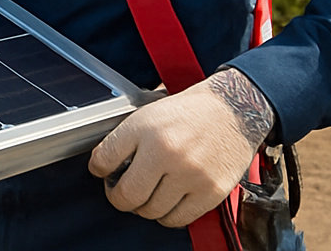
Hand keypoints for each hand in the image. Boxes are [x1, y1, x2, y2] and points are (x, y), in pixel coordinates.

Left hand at [88, 68, 274, 227]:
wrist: (233, 111)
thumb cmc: (188, 112)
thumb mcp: (147, 113)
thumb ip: (123, 138)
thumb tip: (101, 165)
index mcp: (145, 128)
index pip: (103, 160)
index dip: (98, 170)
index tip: (102, 172)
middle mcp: (166, 151)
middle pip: (127, 194)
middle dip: (118, 197)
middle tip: (121, 191)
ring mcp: (190, 174)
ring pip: (151, 211)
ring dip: (144, 207)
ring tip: (147, 195)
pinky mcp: (211, 192)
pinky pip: (177, 219)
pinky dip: (167, 215)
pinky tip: (167, 201)